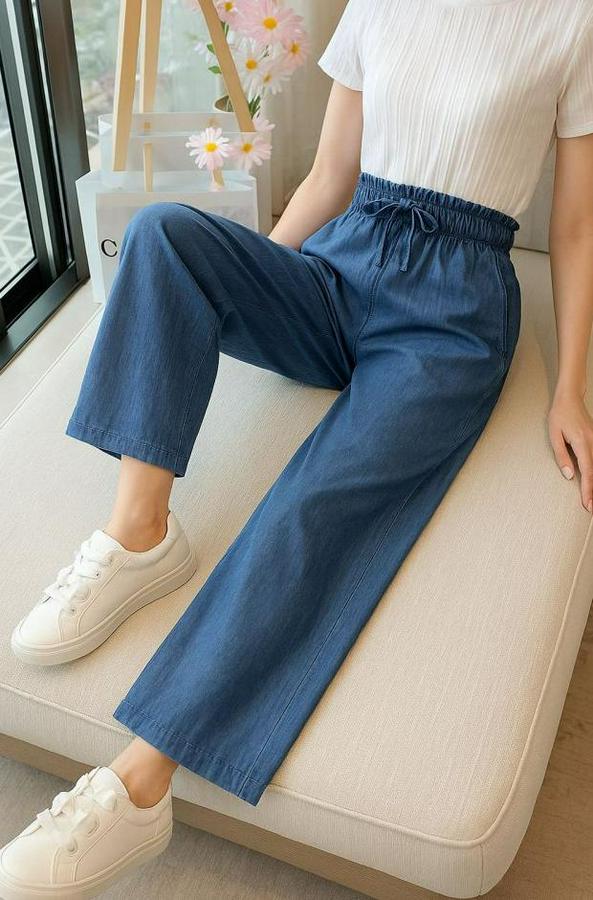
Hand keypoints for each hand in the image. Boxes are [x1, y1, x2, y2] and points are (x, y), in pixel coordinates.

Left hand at [548, 388, 592, 512]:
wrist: (570, 398)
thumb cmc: (559, 415)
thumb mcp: (554, 435)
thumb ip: (561, 456)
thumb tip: (569, 475)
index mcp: (582, 443)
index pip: (587, 472)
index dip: (587, 490)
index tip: (587, 504)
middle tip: (590, 508)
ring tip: (592, 499)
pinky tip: (592, 483)